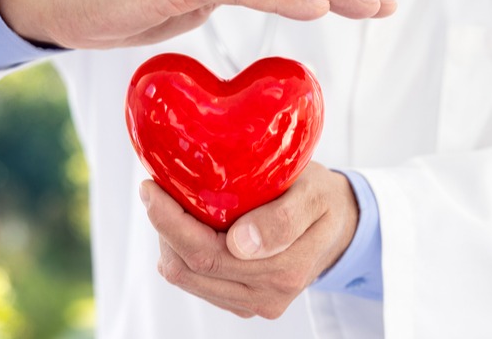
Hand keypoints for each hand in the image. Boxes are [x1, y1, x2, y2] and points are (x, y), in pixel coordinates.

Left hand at [139, 161, 358, 317]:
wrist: (340, 225)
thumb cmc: (323, 199)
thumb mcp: (314, 195)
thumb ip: (284, 219)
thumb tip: (241, 243)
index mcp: (284, 270)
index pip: (206, 254)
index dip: (169, 223)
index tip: (151, 189)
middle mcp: (266, 295)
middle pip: (189, 269)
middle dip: (163, 229)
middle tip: (156, 190)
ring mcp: (253, 303)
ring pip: (187, 279)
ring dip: (171, 242)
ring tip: (174, 205)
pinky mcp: (243, 302)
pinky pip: (197, 283)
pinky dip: (184, 253)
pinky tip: (192, 226)